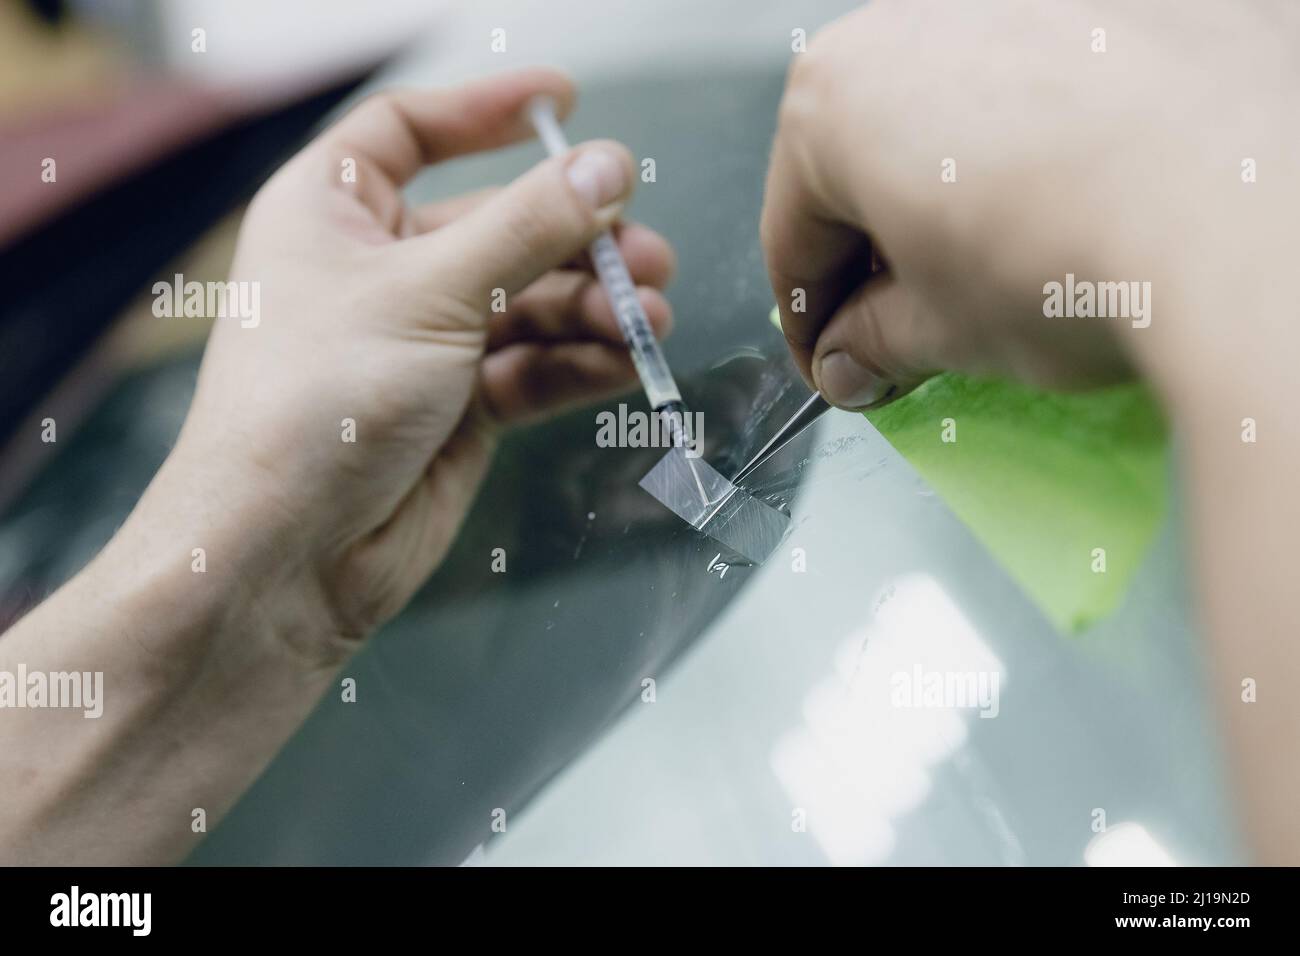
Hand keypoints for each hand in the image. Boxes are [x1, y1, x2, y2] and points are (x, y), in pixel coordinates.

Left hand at [168, 67, 674, 651]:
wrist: (289, 556)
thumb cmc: (316, 406)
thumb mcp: (429, 294)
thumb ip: (528, 230)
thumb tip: (609, 169)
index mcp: (333, 212)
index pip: (411, 133)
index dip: (487, 112)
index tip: (566, 103)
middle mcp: (379, 271)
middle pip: (498, 226)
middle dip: (576, 240)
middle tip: (645, 253)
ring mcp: (423, 343)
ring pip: (528, 302)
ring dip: (593, 307)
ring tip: (649, 318)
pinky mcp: (461, 407)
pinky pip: (535, 366)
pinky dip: (580, 362)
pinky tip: (624, 361)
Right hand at [761, 0, 1294, 411]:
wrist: (1249, 210)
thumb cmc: (1076, 259)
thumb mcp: (942, 332)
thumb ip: (874, 344)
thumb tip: (853, 359)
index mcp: (832, 100)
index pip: (792, 237)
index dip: (810, 325)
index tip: (837, 365)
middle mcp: (908, 23)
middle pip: (860, 166)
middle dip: (877, 257)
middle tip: (907, 336)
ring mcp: (1008, 1)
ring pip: (944, 122)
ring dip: (950, 200)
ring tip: (997, 274)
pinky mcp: (1099, 6)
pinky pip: (1031, 91)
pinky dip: (1029, 153)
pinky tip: (1065, 208)